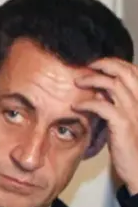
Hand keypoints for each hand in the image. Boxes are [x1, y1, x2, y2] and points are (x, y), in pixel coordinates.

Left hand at [73, 57, 137, 194]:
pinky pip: (103, 106)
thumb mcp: (125, 119)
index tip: (96, 63)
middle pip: (125, 72)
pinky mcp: (123, 125)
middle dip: (104, 64)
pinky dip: (87, 103)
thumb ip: (116, 103)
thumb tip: (99, 90)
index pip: (133, 71)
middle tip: (86, 67)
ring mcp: (134, 112)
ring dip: (92, 80)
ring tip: (77, 82)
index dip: (115, 62)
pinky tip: (75, 106)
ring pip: (114, 85)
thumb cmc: (130, 144)